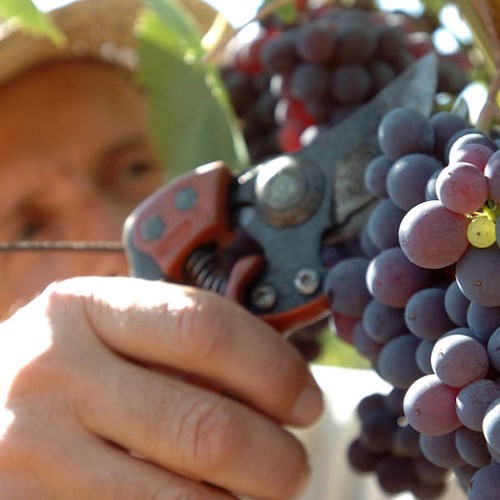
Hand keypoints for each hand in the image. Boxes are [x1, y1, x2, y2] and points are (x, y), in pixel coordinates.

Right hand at [0, 277, 322, 498]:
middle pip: (205, 427)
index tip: (307, 401)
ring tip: (260, 496)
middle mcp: (52, 374)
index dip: (274, 369)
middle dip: (275, 459)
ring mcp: (31, 454)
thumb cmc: (61, 369)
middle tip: (294, 467)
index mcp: (84, 308)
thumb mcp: (106, 333)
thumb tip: (279, 382)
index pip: (205, 328)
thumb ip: (177, 348)